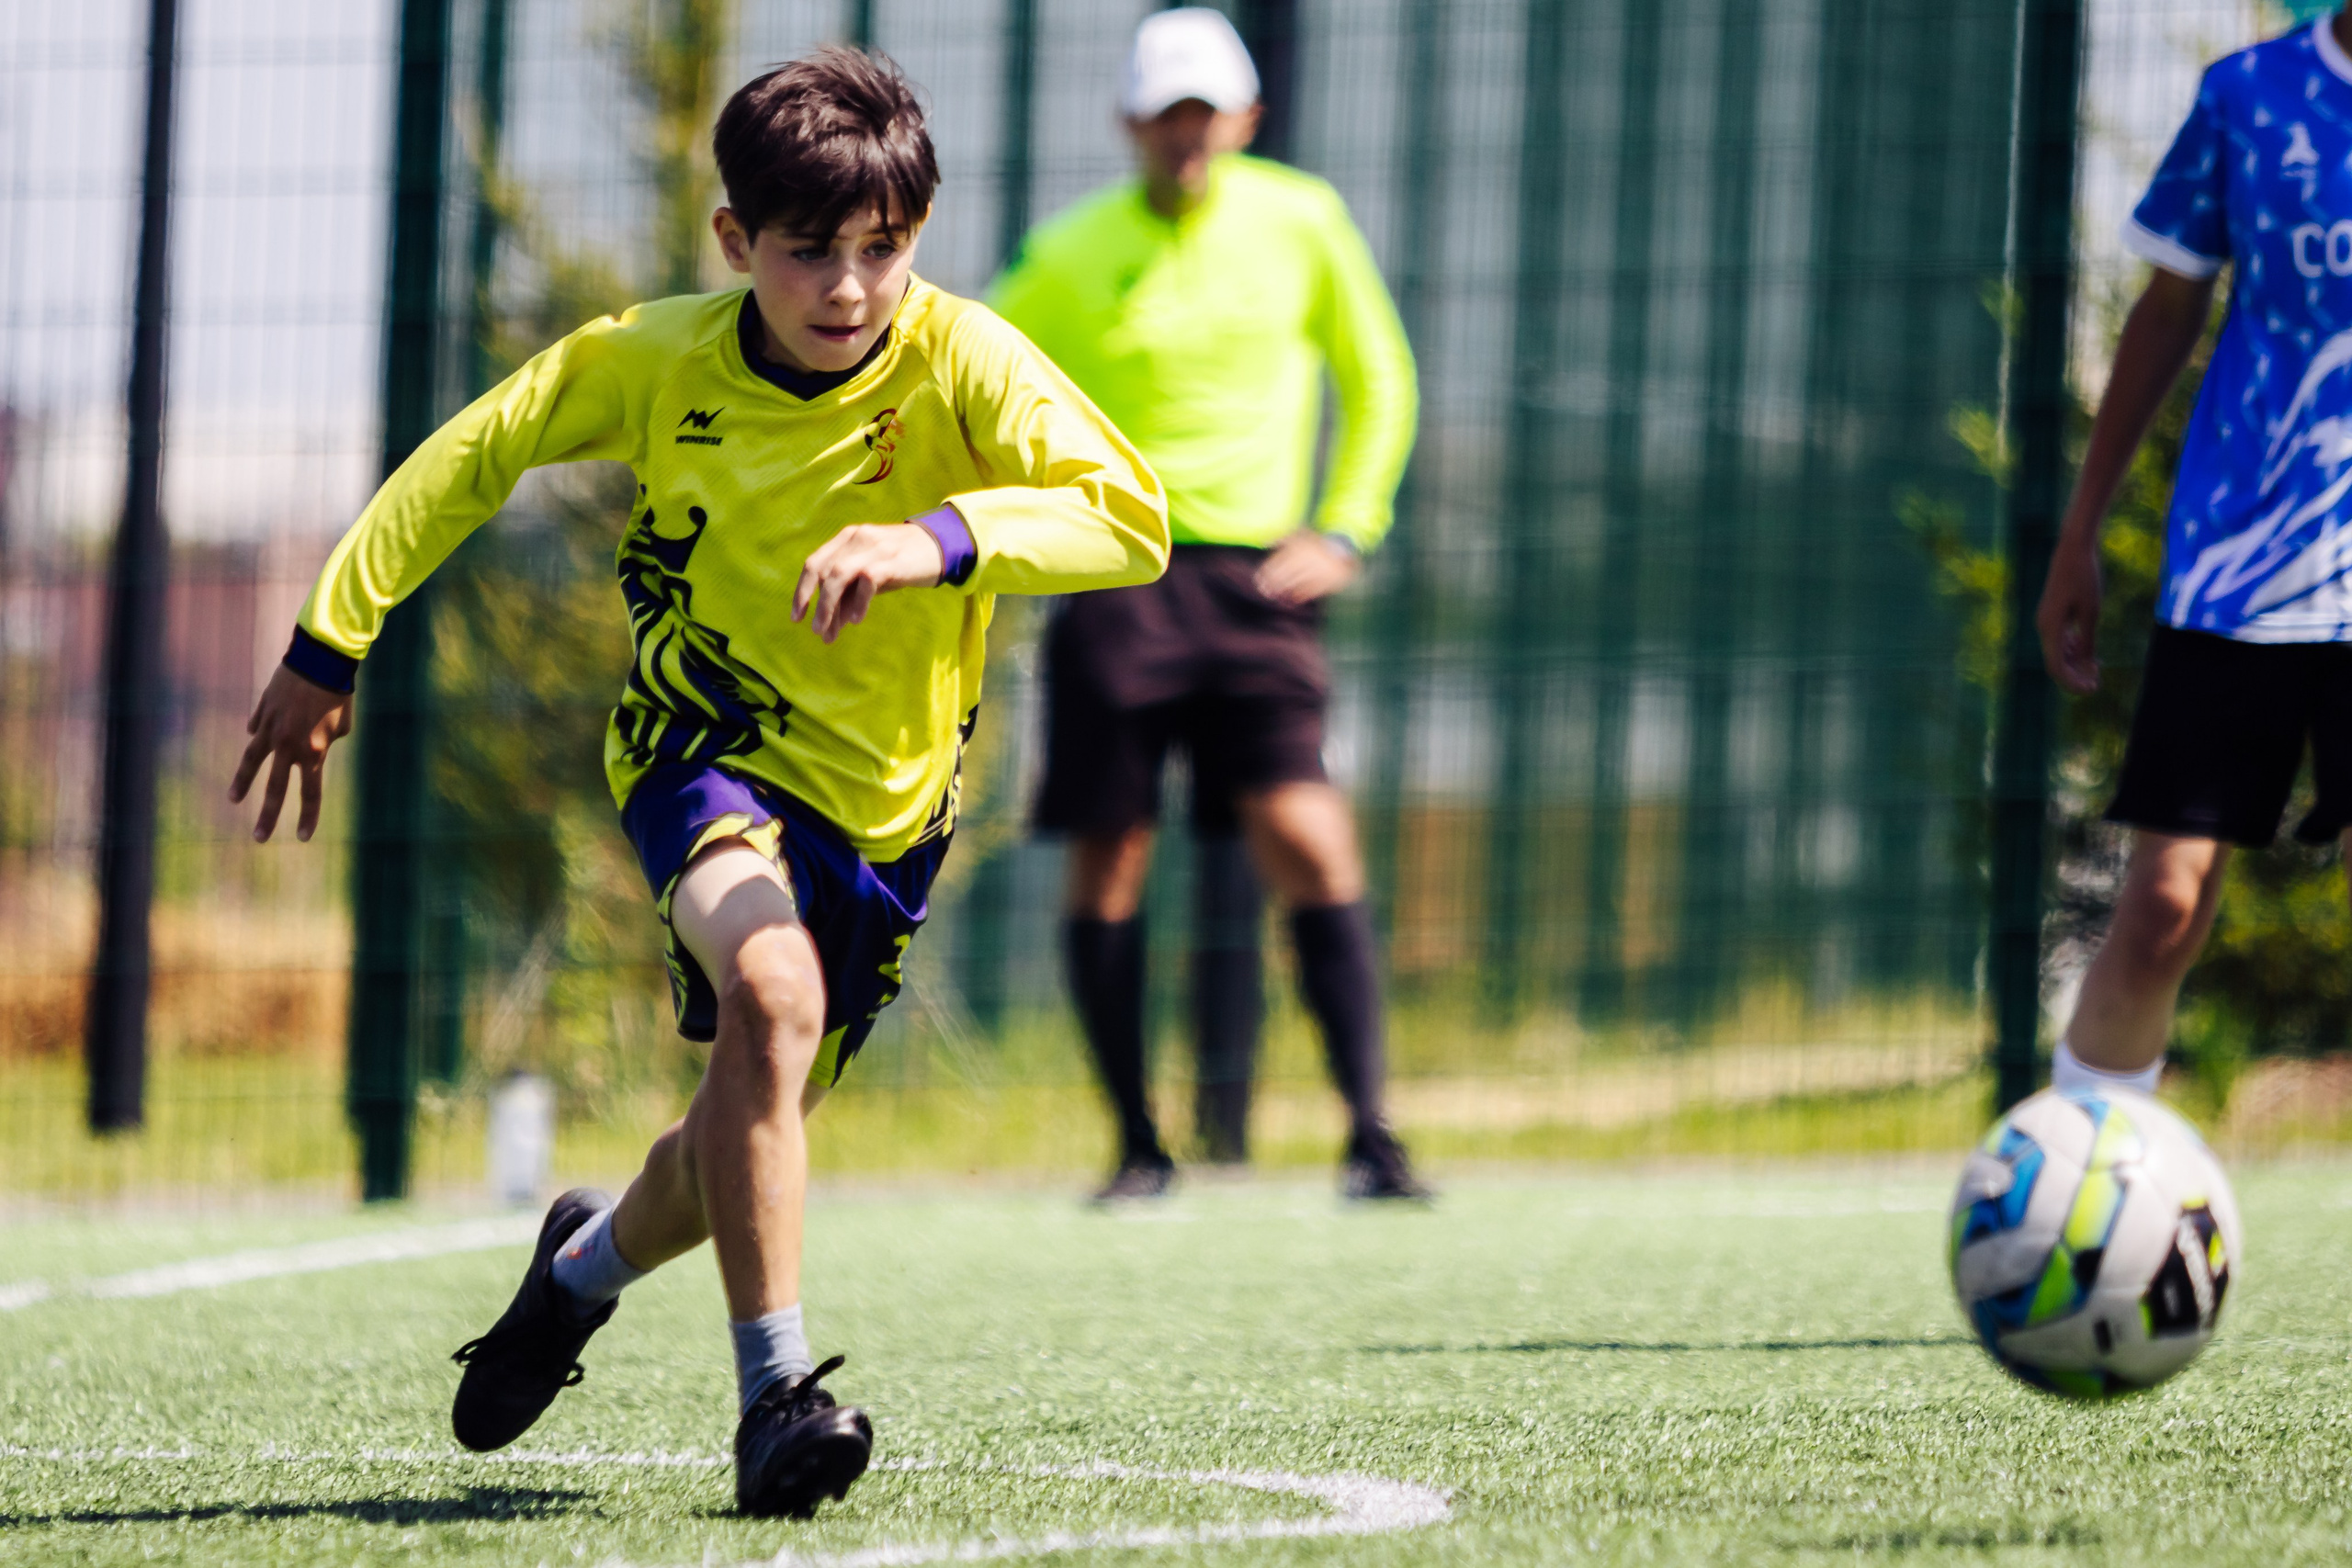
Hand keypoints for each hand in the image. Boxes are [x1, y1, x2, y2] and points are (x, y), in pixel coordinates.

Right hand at [229, 662, 353, 842]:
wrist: (320, 660)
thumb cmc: (339, 694)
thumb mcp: (341, 728)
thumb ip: (324, 745)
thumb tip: (303, 751)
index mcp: (313, 753)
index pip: (310, 793)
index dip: (308, 816)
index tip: (302, 837)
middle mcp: (288, 746)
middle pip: (275, 789)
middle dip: (268, 816)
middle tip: (260, 838)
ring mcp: (271, 729)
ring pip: (251, 762)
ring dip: (242, 783)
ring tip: (234, 800)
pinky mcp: (262, 712)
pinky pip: (258, 728)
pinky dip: (259, 735)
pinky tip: (256, 737)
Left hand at [793, 523, 945, 642]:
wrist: (940, 546)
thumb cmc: (902, 562)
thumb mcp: (871, 573)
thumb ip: (851, 591)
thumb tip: (832, 622)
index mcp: (846, 539)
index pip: (814, 564)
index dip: (802, 591)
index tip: (797, 616)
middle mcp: (856, 539)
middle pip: (823, 572)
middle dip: (814, 604)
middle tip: (815, 631)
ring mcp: (873, 548)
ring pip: (838, 576)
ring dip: (829, 607)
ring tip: (828, 632)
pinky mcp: (892, 561)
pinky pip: (866, 581)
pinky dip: (858, 603)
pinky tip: (856, 620)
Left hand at [1255, 530, 1358, 605]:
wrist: (1343, 551)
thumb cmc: (1317, 543)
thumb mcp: (1301, 534)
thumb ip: (1282, 537)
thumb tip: (1264, 542)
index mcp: (1300, 547)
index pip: (1279, 561)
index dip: (1267, 571)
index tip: (1259, 579)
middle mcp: (1308, 559)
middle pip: (1285, 573)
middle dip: (1272, 583)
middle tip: (1264, 590)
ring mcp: (1317, 570)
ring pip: (1296, 582)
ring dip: (1283, 590)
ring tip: (1273, 595)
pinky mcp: (1326, 580)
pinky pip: (1310, 590)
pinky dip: (1299, 596)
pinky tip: (1291, 600)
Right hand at [2037, 536, 2103, 694]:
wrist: (2073, 549)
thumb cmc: (2084, 577)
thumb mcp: (2091, 611)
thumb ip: (2086, 640)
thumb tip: (2085, 665)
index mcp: (2050, 628)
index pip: (2056, 667)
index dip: (2073, 682)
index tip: (2093, 688)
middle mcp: (2044, 626)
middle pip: (2056, 662)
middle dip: (2076, 675)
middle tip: (2097, 684)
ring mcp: (2047, 620)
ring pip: (2058, 652)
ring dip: (2075, 664)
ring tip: (2097, 670)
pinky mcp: (2052, 613)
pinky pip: (2060, 639)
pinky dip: (2073, 650)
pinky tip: (2090, 653)